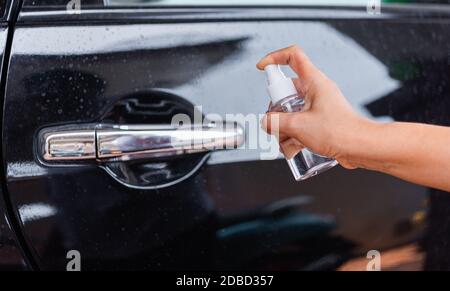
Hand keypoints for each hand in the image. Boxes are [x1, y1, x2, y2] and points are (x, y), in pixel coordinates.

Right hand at [257, 45, 369, 168]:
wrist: (360, 148)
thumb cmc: (340, 132)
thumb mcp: (299, 125)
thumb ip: (276, 122)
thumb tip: (265, 122)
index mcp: (314, 81)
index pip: (292, 56)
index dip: (275, 58)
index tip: (262, 68)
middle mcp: (316, 91)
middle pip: (286, 92)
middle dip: (276, 111)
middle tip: (275, 123)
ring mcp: (318, 106)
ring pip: (291, 111)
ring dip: (284, 128)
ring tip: (286, 142)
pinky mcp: (320, 121)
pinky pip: (300, 124)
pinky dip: (293, 136)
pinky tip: (292, 149)